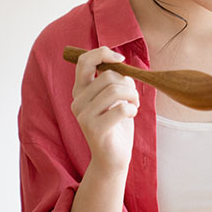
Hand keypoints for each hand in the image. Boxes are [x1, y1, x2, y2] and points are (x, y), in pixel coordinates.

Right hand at [70, 46, 139, 172]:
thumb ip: (114, 80)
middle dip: (128, 83)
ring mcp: (83, 116)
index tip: (120, 58)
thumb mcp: (115, 98)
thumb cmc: (116, 125)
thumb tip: (120, 64)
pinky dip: (133, 109)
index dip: (102, 53)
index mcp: (80, 91)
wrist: (113, 158)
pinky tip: (132, 116)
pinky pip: (121, 108)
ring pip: (115, 90)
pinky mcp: (94, 129)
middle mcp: (77, 102)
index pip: (84, 61)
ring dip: (132, 95)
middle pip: (108, 76)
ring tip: (135, 105)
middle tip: (134, 97)